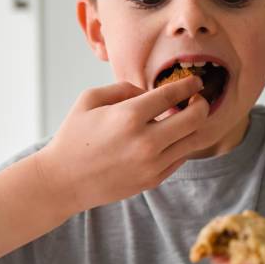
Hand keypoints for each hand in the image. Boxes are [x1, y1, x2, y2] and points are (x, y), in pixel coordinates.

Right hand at [34, 76, 208, 214]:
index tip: (196, 81)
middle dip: (202, 104)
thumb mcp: (90, 99)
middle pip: (195, 118)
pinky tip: (173, 137)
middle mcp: (145, 141)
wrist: (62, 181)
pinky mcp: (153, 180)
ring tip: (189, 117)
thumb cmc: (73, 136)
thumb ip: (124, 88)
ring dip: (196, 126)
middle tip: (198, 99)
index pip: (173, 94)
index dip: (190, 85)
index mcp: (129, 116)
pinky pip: (181, 158)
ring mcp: (152, 164)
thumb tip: (151, 91)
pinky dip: (182, 144)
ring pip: (194, 141)